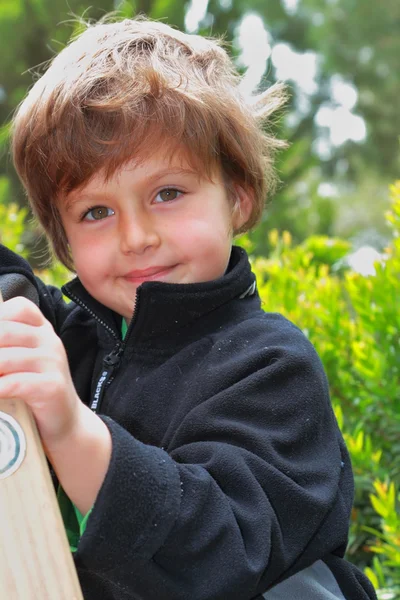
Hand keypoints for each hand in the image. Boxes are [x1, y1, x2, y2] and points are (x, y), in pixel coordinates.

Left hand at [0, 296, 82, 449]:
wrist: (65, 422)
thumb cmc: (34, 391)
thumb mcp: (21, 362)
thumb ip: (5, 349)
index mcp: (42, 330)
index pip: (18, 308)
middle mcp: (50, 341)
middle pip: (4, 332)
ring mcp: (53, 363)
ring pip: (4, 359)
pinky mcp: (52, 386)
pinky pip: (14, 383)